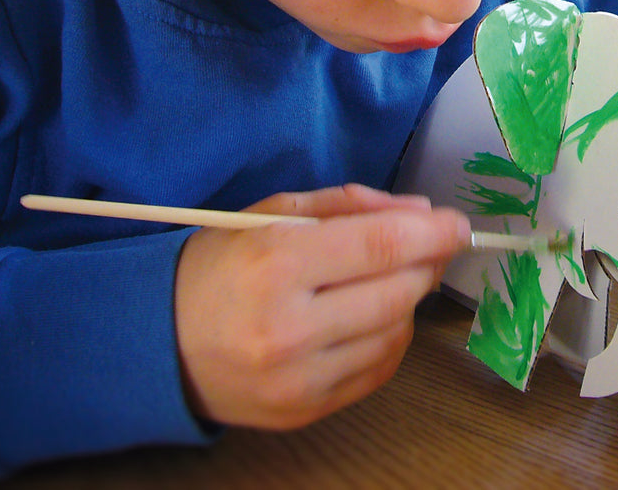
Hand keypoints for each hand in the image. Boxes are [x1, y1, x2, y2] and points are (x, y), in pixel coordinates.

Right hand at [174, 183, 470, 428]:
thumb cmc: (220, 265)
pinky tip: (371, 317)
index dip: (434, 233)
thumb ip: (349, 206)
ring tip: (388, 280)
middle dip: (426, 263)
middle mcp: (289, 327)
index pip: (382, 246)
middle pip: (398, 291)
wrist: (157, 343)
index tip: (460, 225)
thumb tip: (420, 214)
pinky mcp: (304, 411)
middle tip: (429, 246)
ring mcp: (298, 378)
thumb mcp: (272, 214)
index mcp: (276, 263)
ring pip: (396, 334)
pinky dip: (389, 339)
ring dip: (408, 301)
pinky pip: (377, 371)